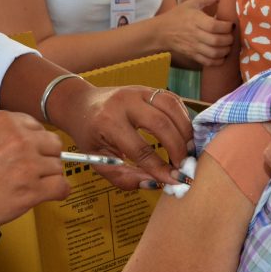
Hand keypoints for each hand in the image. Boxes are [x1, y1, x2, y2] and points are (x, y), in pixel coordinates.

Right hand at [0, 111, 69, 236]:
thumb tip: (18, 143)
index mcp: (3, 121)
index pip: (36, 127)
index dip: (35, 142)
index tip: (31, 153)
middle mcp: (18, 138)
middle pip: (53, 144)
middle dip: (46, 158)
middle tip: (34, 171)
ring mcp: (27, 164)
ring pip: (57, 167)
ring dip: (48, 177)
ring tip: (32, 187)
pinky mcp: (30, 190)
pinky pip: (60, 187)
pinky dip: (59, 192)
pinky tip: (51, 195)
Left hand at [49, 83, 193, 188]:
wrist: (81, 105)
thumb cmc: (90, 135)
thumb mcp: (98, 160)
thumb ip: (123, 177)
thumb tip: (154, 183)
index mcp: (107, 122)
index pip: (140, 149)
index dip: (160, 167)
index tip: (174, 180)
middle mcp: (124, 102)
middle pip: (160, 124)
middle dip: (177, 149)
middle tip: (185, 166)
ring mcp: (137, 91)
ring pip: (171, 107)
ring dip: (185, 132)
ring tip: (189, 152)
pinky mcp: (148, 88)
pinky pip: (173, 100)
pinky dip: (183, 118)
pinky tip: (184, 135)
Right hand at [156, 0, 233, 66]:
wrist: (162, 31)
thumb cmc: (179, 14)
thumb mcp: (193, 2)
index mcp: (195, 19)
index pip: (214, 26)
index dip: (227, 27)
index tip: (232, 24)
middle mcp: (195, 34)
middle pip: (217, 41)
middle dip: (229, 39)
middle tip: (232, 35)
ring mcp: (193, 47)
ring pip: (214, 53)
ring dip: (226, 51)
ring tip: (229, 45)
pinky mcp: (192, 55)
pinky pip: (207, 62)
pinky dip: (218, 61)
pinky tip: (222, 56)